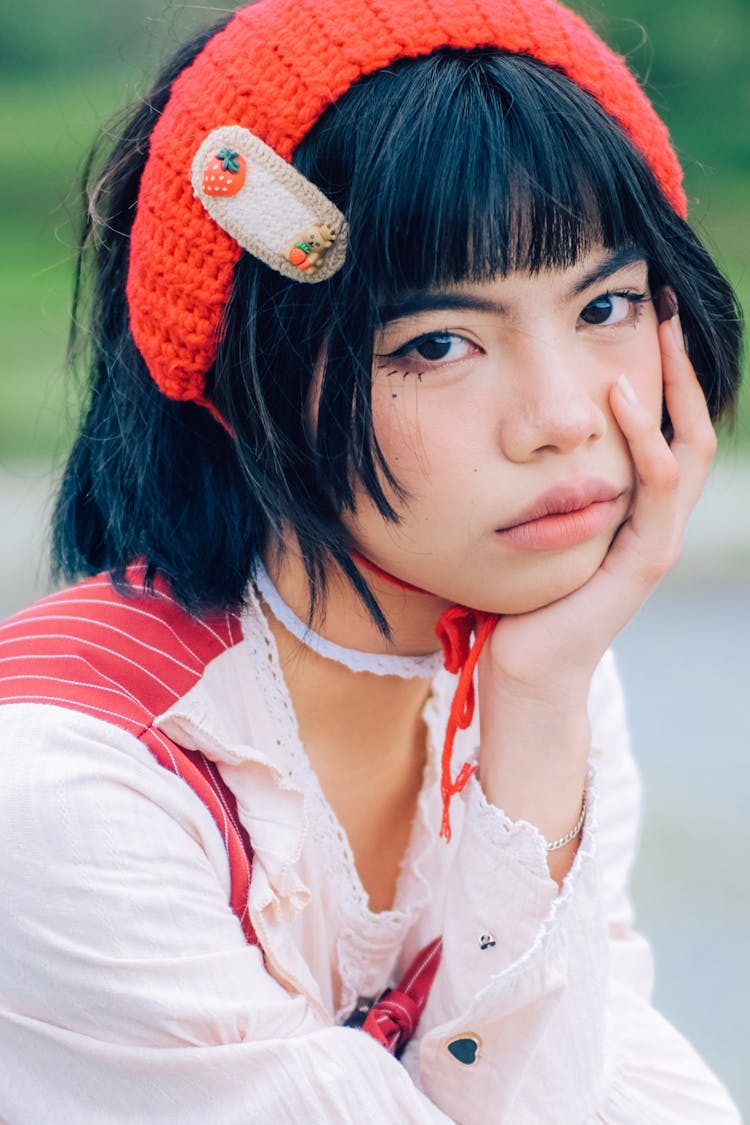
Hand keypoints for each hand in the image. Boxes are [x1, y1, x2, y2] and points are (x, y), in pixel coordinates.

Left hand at [476, 302, 716, 874]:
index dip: (662, 371)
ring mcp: (653, 538)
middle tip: (664, 303)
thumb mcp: (532, 522)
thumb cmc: (518, 595)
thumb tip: (507, 426)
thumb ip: (538, 481)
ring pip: (687, 448)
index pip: (665, 425)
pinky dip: (645, 440)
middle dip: (680, 364)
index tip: (641, 312)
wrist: (522, 669)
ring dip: (673, 387)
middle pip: (690, 424)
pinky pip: (658, 488)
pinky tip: (620, 398)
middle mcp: (654, 518)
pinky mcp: (642, 560)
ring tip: (656, 331)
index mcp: (633, 506)